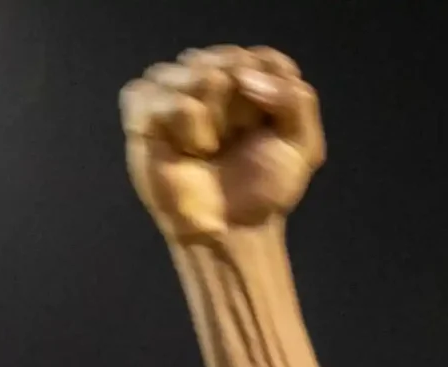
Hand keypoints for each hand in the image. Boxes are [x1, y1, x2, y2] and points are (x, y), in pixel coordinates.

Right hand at [122, 47, 324, 243]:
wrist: (234, 228)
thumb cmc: (264, 188)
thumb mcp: (303, 146)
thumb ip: (297, 100)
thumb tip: (247, 76)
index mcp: (249, 83)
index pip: (261, 57)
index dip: (271, 88)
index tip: (273, 121)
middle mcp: (209, 78)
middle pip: (228, 58)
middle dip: (244, 103)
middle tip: (241, 138)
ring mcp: (173, 90)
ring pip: (194, 68)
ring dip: (214, 112)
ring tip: (214, 145)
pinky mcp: (143, 111)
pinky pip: (162, 93)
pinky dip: (184, 120)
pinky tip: (192, 147)